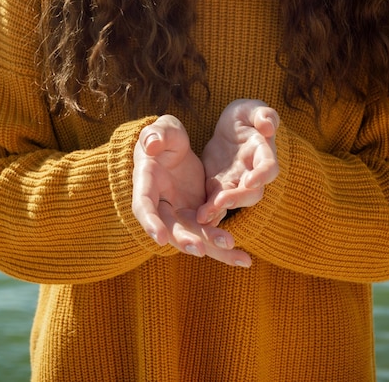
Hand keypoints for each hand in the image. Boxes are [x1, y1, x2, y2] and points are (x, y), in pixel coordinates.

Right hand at [132, 115, 251, 266]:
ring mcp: (179, 212)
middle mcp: (161, 204)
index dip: (150, 222)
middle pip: (171, 229)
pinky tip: (244, 258)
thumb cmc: (163, 137)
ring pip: (194, 236)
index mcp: (147, 183)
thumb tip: (151, 144)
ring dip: (212, 247)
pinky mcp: (197, 213)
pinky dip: (224, 246)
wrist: (176, 147)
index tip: (160, 238)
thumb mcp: (161, 130)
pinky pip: (210, 232)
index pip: (143, 205)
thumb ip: (156, 134)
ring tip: (237, 257)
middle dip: (185, 240)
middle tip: (201, 250)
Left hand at [197, 100, 279, 225]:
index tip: (250, 181)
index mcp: (263, 153)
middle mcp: (253, 173)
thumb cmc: (245, 116)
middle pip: (251, 192)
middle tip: (222, 201)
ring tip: (203, 215)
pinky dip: (207, 210)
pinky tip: (195, 217)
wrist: (229, 128)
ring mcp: (235, 182)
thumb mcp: (252, 109)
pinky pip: (214, 201)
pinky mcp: (218, 186)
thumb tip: (268, 126)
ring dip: (219, 209)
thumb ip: (263, 114)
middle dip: (237, 198)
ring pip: (232, 200)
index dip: (262, 175)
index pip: (268, 167)